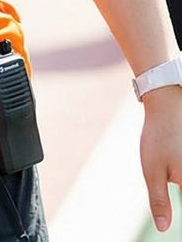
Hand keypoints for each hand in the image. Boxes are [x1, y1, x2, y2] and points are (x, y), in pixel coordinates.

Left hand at [140, 85, 181, 230]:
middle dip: (178, 194)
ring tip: (171, 167)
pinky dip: (180, 176)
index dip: (180, 215)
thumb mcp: (152, 170)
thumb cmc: (159, 137)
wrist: (168, 103)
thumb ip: (159, 201)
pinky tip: (175, 166)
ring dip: (179, 183)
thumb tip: (163, 229)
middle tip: (170, 180)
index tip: (172, 209)